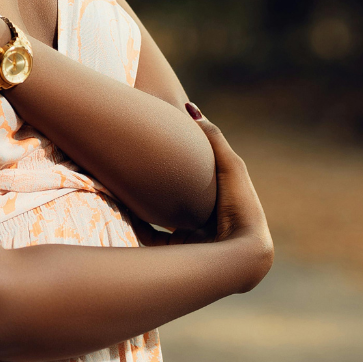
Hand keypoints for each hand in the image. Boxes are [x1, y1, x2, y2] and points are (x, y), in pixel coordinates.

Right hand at [132, 111, 272, 289]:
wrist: (241, 253)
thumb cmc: (239, 206)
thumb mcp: (229, 166)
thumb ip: (212, 137)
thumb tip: (190, 108)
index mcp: (219, 195)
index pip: (195, 172)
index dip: (179, 156)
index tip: (157, 136)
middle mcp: (206, 216)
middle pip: (177, 194)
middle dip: (157, 181)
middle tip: (133, 160)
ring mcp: (192, 235)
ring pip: (162, 216)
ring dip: (143, 203)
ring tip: (121, 184)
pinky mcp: (177, 252)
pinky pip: (151, 236)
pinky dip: (137, 224)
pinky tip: (123, 210)